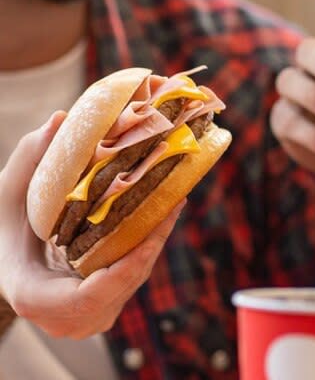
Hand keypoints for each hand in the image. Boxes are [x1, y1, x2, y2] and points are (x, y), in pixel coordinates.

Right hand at [0, 112, 184, 338]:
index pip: (90, 295)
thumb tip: (60, 119)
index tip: (152, 232)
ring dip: (156, 241)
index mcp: (35, 298)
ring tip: (174, 199)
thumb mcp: (9, 192)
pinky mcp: (107, 309)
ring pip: (133, 280)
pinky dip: (149, 246)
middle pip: (122, 283)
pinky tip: (164, 213)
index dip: (126, 267)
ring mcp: (89, 319)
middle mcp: (66, 319)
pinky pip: (134, 278)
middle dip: (152, 242)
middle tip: (173, 200)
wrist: (8, 262)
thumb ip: (30, 158)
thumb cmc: (6, 229)